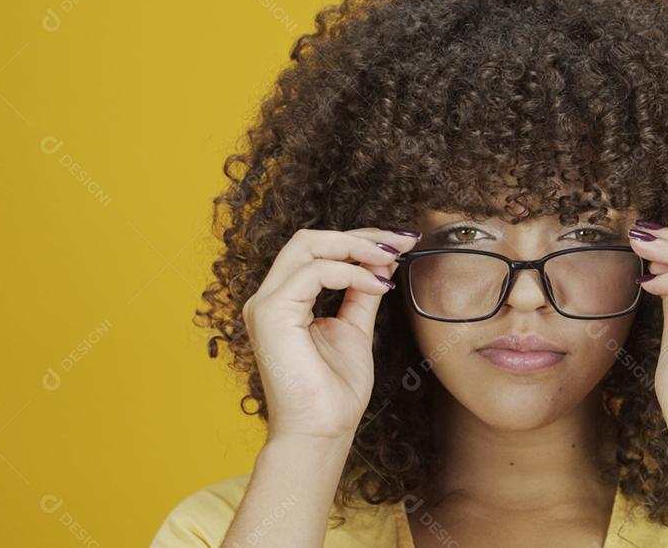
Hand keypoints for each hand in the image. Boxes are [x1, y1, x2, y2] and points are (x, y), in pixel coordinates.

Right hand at [242, 227, 419, 441]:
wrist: (322, 432)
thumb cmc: (334, 392)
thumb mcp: (356, 328)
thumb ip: (363, 292)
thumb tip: (383, 260)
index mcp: (286, 301)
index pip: (317, 250)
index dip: (359, 240)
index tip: (400, 242)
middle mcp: (269, 298)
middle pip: (309, 239)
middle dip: (360, 236)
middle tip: (401, 241)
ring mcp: (266, 304)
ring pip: (307, 245)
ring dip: (358, 247)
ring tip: (392, 260)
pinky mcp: (271, 314)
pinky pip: (313, 272)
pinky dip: (351, 272)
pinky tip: (378, 286)